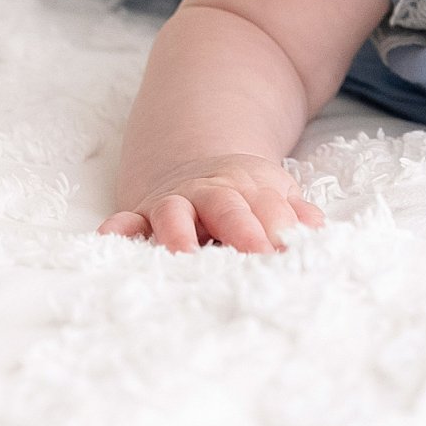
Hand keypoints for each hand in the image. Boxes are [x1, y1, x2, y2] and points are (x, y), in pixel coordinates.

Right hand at [97, 153, 325, 253]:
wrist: (201, 170)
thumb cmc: (245, 195)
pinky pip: (126, 221)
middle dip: (241, 230)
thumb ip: (294, 213)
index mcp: (248, 191)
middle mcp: (209, 195)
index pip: (267, 207)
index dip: (279, 226)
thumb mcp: (275, 194)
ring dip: (178, 232)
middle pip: (227, 207)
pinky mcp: (143, 217)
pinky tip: (110, 239)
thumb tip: (315, 227)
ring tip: (184, 256)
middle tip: (257, 255)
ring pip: (174, 213)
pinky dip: (118, 229)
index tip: (289, 247)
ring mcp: (174, 204)